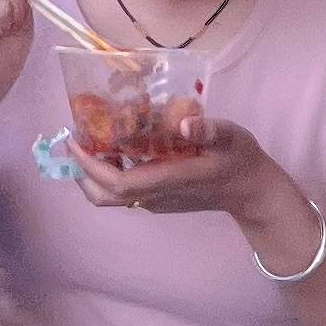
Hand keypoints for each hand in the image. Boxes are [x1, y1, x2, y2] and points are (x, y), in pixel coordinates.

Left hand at [63, 116, 280, 221]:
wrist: (253, 192)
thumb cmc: (241, 160)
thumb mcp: (232, 137)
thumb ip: (210, 130)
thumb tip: (185, 124)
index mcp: (170, 179)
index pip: (119, 183)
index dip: (90, 165)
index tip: (74, 139)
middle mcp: (157, 195)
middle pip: (105, 196)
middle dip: (81, 171)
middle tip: (72, 139)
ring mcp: (157, 201)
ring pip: (112, 197)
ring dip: (91, 173)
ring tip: (86, 139)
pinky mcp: (160, 200)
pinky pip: (125, 191)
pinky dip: (108, 173)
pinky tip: (112, 147)